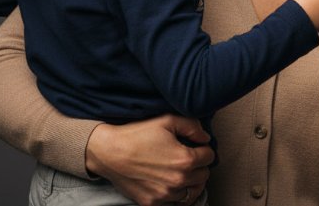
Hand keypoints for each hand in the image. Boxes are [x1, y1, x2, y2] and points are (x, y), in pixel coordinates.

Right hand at [84, 114, 213, 205]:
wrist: (108, 152)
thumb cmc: (137, 134)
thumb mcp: (167, 121)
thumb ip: (193, 126)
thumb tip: (205, 139)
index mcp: (185, 160)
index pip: (209, 157)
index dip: (203, 149)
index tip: (195, 146)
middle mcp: (178, 180)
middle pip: (203, 176)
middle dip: (199, 166)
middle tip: (188, 159)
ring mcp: (165, 195)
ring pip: (192, 192)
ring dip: (190, 183)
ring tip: (182, 173)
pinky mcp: (152, 203)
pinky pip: (175, 204)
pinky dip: (177, 196)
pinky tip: (171, 185)